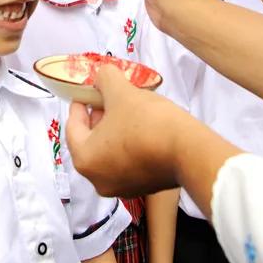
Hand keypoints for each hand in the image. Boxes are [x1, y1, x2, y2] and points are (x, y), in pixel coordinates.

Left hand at [66, 65, 191, 196]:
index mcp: (85, 160)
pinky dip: (128, 145)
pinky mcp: (143, 188)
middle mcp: (98, 180)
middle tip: (108, 97)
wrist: (189, 150)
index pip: (73, 126)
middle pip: (89, 141)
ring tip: (127, 109)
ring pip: (108, 152)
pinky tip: (141, 127)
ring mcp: (121, 187)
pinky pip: (126, 162)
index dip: (80, 103)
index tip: (88, 90)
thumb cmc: (147, 122)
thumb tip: (101, 75)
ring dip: (113, 130)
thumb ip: (105, 79)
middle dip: (98, 116)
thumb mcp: (121, 92)